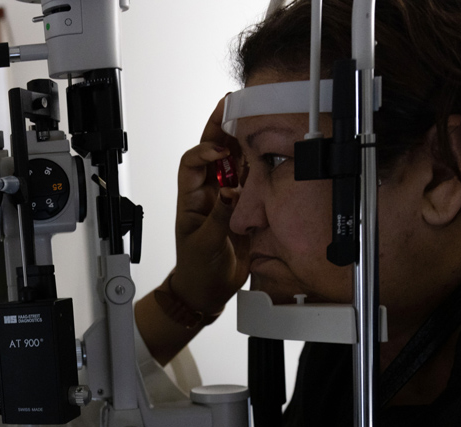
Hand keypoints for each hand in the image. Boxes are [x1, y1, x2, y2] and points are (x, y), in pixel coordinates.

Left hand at [172, 97, 250, 313]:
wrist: (209, 289)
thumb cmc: (198, 268)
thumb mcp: (205, 244)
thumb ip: (218, 218)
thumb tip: (230, 194)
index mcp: (191, 198)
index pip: (192, 162)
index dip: (204, 151)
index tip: (219, 152)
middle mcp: (209, 192)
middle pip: (213, 152)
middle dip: (220, 128)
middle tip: (232, 104)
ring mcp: (227, 198)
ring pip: (234, 162)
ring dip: (242, 142)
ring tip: (254, 119)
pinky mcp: (244, 207)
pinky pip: (253, 181)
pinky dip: (260, 166)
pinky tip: (269, 152)